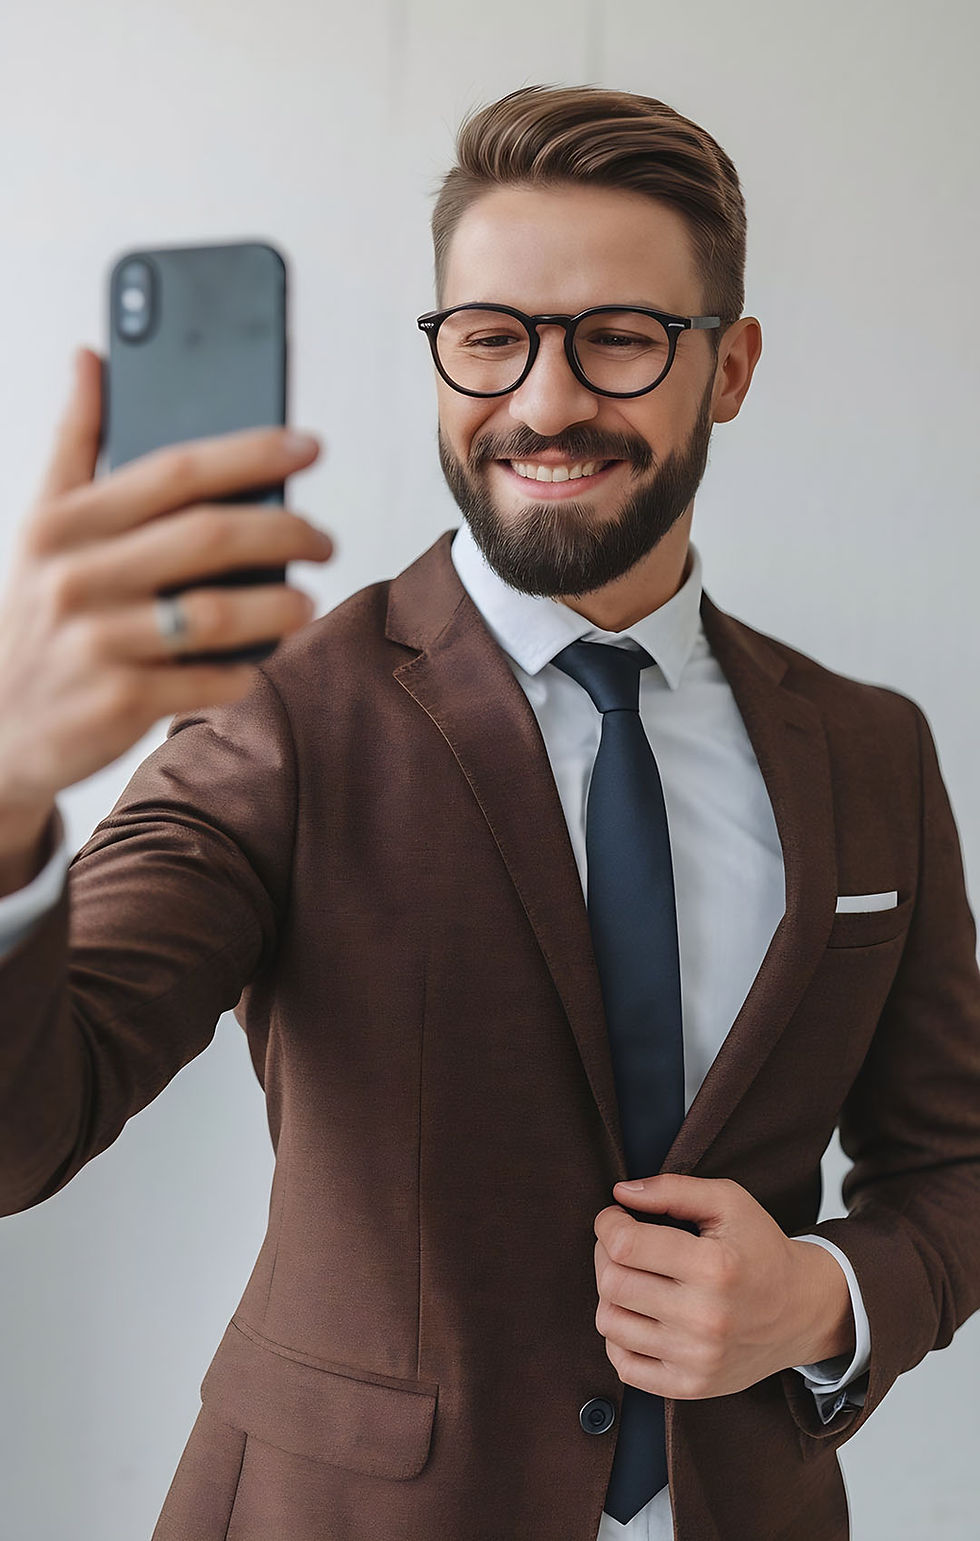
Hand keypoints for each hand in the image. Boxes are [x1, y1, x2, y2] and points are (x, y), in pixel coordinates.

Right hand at [0, 347, 333, 815]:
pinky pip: (207, 679)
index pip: (175, 471)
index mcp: (65, 523)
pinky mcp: (119, 701)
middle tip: (323, 540)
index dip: (250, 453)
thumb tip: (92, 357)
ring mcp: (98, 642)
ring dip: (278, 605)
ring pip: (216, 612)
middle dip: (285, 531)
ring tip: (306, 601)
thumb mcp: (43, 526)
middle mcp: (77, 576)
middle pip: (208, 537)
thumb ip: (75, 443)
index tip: (308, 447)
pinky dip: (243, 670)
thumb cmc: (39, 615)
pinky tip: (256, 661)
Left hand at [593, 1175, 853, 1399]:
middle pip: (612, 1283)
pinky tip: (640, 1315)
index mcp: (714, 1267)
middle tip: (621, 1245)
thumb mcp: (728, 1202)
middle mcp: (705, 1317)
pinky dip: (619, 1337)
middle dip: (604, 1255)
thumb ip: (672, 1189)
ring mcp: (697, 1358)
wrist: (802, 1311)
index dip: (608, 1224)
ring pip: (610, 1323)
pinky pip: (623, 1364)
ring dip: (610, 1295)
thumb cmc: (761, 1249)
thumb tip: (620, 1194)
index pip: (625, 1245)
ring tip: (633, 1279)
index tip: (615, 1219)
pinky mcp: (691, 1386)